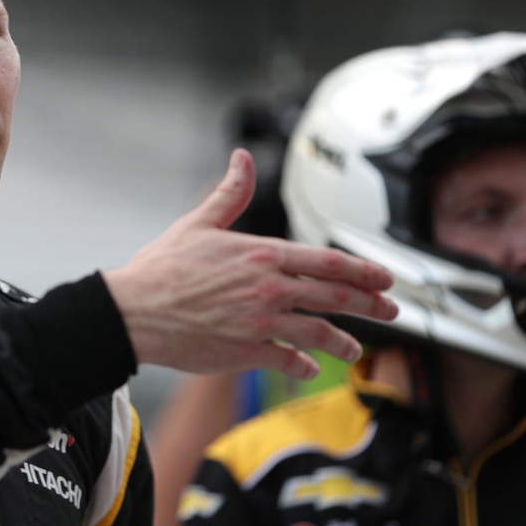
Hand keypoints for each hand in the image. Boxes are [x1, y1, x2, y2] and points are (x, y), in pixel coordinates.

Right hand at [102, 148, 396, 378]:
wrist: (134, 312)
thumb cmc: (161, 269)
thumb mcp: (199, 223)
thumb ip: (230, 193)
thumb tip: (242, 158)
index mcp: (262, 254)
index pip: (327, 261)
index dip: (363, 271)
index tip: (385, 279)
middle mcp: (269, 289)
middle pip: (335, 297)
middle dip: (371, 305)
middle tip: (391, 311)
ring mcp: (261, 323)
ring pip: (319, 333)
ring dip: (343, 342)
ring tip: (354, 348)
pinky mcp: (247, 352)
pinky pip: (288, 361)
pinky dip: (303, 365)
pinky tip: (309, 366)